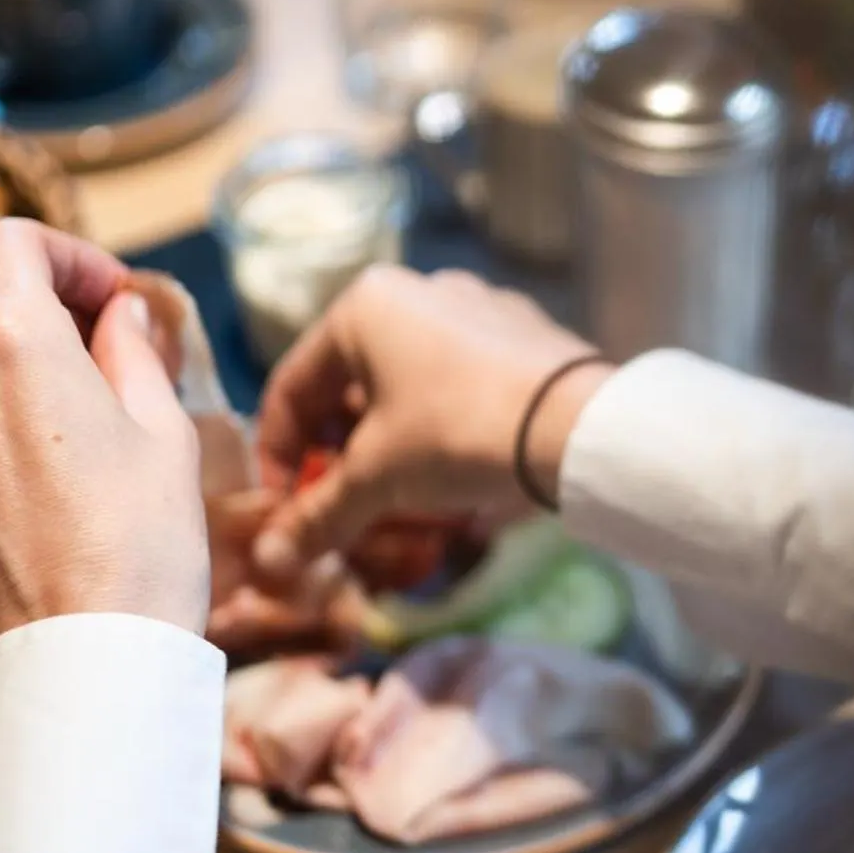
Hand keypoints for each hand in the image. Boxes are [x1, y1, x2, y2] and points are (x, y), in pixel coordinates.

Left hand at [0, 219, 208, 656]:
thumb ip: (135, 355)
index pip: (13, 244)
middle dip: (30, 316)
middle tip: (86, 367)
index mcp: (13, 338)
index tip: (107, 299)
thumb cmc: (143, 548)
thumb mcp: (166, 435)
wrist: (86, 660)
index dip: (68, 257)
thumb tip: (120, 313)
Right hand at [251, 266, 609, 582]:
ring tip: (399, 500)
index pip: (293, 386)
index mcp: (364, 306)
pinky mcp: (524, 335)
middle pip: (353, 384)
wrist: (582, 425)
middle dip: (342, 454)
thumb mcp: (378, 479)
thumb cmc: (457, 433)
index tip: (285, 511)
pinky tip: (457, 476)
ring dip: (392, 446)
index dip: (278, 456)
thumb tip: (271, 562)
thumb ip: (320, 515)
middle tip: (344, 507)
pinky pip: (461, 385)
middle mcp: (418, 290)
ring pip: (409, 385)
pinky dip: (443, 429)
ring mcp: (478, 308)